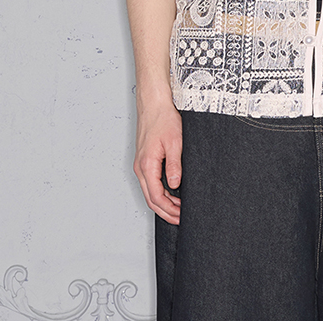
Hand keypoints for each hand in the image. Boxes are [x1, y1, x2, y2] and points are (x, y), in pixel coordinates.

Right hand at [133, 98, 182, 223]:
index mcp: (147, 165)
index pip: (156, 197)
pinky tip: (170, 193)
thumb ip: (174, 165)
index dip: (169, 210)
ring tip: (178, 209)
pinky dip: (160, 192)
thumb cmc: (163, 119)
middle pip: (151, 199)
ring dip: (163, 203)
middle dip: (166, 212)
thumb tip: (175, 185)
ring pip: (149, 192)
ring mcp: (141, 164)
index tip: (181, 216)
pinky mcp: (144, 160)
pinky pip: (150, 182)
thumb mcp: (174, 142)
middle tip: (180, 219)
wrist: (154, 104)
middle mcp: (140, 168)